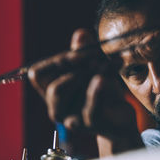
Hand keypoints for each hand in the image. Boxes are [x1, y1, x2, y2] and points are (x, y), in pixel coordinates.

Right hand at [28, 29, 142, 155]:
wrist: (121, 117)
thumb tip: (80, 34)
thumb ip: (86, 51)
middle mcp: (57, 108)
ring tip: (107, 63)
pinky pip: (91, 109)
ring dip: (88, 74)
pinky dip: (97, 92)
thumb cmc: (103, 90)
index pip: (37, 75)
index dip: (55, 61)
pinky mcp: (92, 126)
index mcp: (52, 92)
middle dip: (74, 66)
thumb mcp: (95, 67)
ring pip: (69, 95)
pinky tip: (104, 79)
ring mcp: (72, 120)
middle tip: (96, 55)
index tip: (79, 50)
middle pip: (53, 88)